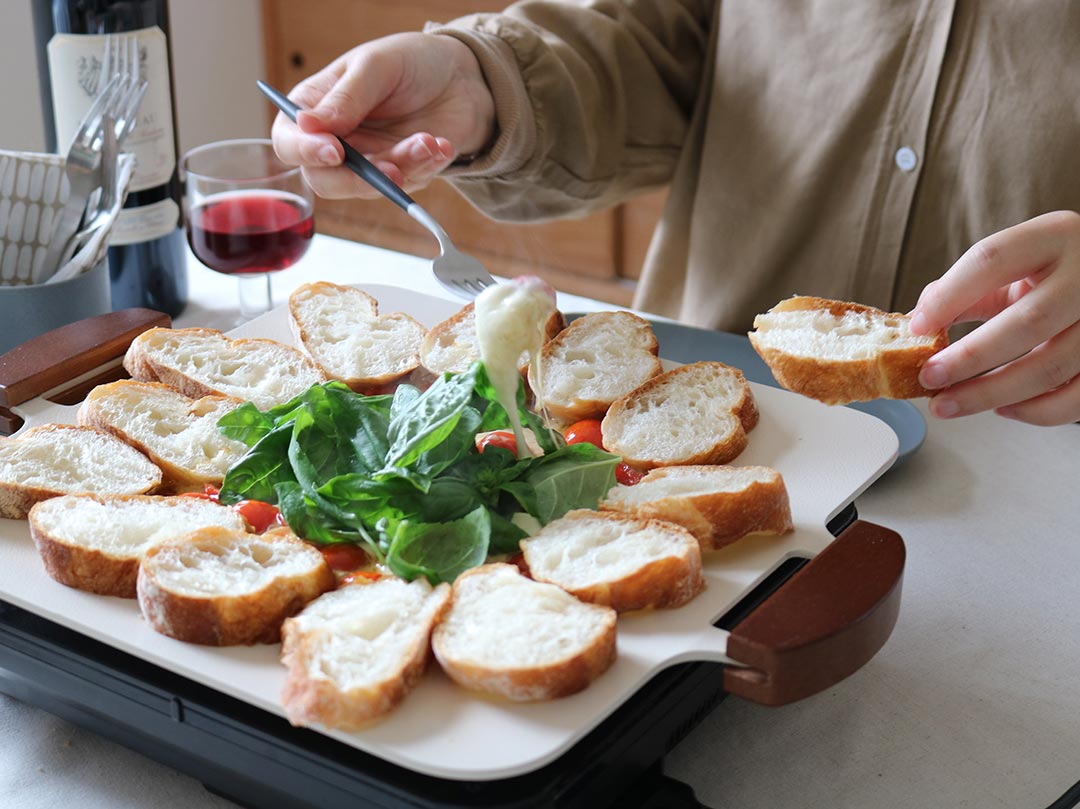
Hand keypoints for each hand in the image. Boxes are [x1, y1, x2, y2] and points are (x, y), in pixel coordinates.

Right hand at [271, 33, 495, 198]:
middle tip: (391, 168)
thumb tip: (307, 125)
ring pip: (371, 188)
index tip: (334, 151)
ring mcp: (368, 161)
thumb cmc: (412, 61)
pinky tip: (441, 144)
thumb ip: (345, 98)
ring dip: (404, 168)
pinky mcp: (400, 174)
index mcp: (315, 109)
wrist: (462, 78)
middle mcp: (336, 141)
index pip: (290, 142)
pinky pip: (407, 186)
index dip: (306, 152)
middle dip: (359, 179)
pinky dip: (426, 168)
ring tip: (428, 141)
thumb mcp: (376, 66)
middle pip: (325, 180)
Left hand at [910, 210, 1079, 425]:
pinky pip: (1077, 398)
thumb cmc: (1051, 273)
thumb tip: (918, 322)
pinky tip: (1003, 409)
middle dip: (969, 357)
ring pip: (1051, 367)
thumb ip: (966, 288)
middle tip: (929, 377)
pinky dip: (1036, 411)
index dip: (949, 295)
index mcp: (1054, 237)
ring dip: (990, 394)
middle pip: (1028, 322)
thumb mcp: (1014, 265)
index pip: (993, 260)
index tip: (917, 327)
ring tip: (948, 404)